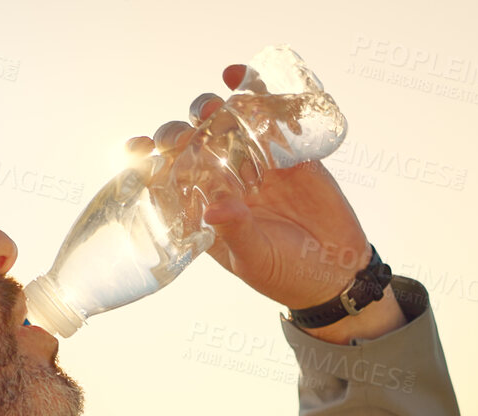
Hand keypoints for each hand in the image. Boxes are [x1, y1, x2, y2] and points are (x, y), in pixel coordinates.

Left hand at [125, 64, 373, 311]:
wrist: (339, 271)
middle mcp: (225, 183)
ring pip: (225, 126)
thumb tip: (215, 210)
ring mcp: (256, 165)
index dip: (148, 159)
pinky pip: (269, 119)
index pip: (167, 179)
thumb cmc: (288, 276)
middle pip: (191, 145)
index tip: (138, 147)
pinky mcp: (290, 154)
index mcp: (206, 210)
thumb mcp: (257, 259)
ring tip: (214, 109)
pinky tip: (241, 79)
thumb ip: (236, 233)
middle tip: (187, 133)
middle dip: (181, 132)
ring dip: (213, 111)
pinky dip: (255, 96)